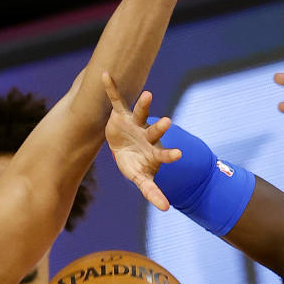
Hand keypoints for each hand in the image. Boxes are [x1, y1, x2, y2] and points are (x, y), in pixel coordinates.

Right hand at [103, 73, 181, 209]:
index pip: (164, 153)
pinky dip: (110, 88)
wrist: (123, 148)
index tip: (179, 155)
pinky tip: (104, 74)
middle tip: (167, 122)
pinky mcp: (120, 114)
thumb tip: (166, 208)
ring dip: (144, 104)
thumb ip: (152, 191)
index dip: (170, 154)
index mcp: (154, 151)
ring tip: (148, 94)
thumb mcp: (142, 179)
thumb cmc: (136, 164)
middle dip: (160, 126)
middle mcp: (147, 134)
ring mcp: (134, 123)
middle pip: (154, 130)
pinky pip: (115, 99)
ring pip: (140, 112)